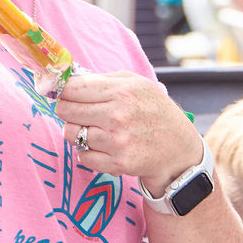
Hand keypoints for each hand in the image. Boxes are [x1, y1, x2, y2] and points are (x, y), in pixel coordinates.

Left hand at [52, 72, 201, 190]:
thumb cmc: (155, 111)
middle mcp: (117, 116)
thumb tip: (69, 78)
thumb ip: (103, 79)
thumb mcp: (136, 84)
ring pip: (70, 134)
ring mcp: (116, 142)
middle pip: (66, 110)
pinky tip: (101, 146)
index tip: (63, 92)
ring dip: (77, 132)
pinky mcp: (117, 164)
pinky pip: (82, 156)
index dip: (63, 89)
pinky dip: (87, 152)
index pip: (72, 88)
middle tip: (78, 112)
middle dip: (67, 110)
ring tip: (93, 129)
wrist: (179, 148)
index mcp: (121, 91)